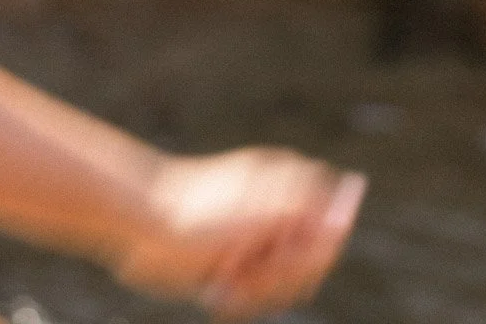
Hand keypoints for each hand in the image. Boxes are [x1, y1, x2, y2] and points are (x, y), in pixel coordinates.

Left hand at [112, 148, 364, 320]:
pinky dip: (240, 299)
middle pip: (310, 265)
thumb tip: (345, 218)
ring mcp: (255, 243)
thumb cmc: (199, 211)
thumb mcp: (261, 210)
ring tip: (225, 275)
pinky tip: (216, 287)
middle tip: (247, 262)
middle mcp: (276, 215)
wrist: (140, 224)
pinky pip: (257, 299)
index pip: (332, 230)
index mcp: (288, 187)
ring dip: (257, 290)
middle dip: (281, 274)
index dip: (313, 251)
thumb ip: (308, 215)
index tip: (282, 251)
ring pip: (283, 288)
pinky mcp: (234, 269)